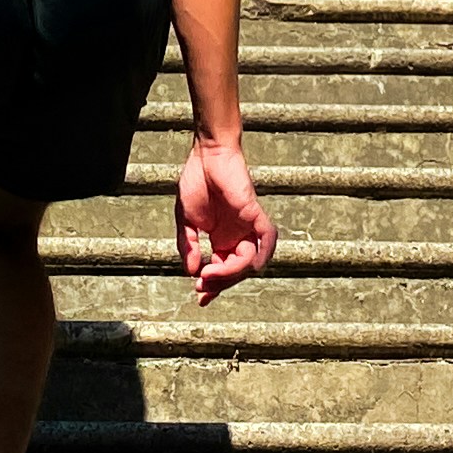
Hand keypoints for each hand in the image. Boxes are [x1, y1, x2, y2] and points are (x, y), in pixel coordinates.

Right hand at [177, 136, 274, 303]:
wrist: (206, 153)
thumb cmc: (197, 181)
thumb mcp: (185, 220)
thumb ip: (188, 245)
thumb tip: (191, 271)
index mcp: (222, 239)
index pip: (222, 270)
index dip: (213, 286)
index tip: (200, 298)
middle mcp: (237, 236)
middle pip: (235, 271)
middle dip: (219, 283)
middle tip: (201, 286)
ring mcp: (247, 226)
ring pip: (249, 261)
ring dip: (231, 273)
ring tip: (209, 274)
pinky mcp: (254, 213)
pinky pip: (267, 238)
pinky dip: (262, 254)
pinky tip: (248, 267)